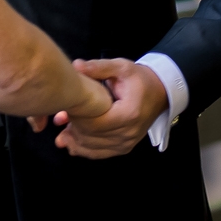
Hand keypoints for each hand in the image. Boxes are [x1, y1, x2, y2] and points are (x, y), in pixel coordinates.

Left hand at [49, 58, 168, 159]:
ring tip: (60, 135)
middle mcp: (128, 132)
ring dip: (76, 143)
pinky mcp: (125, 148)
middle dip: (73, 129)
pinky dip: (86, 150)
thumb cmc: (140, 79)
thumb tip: (75, 66)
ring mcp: (127, 143)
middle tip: (59, 119)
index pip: (95, 123)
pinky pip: (102, 153)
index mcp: (128, 113)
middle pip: (93, 137)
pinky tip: (72, 145)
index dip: (77, 117)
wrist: (160, 92)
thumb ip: (98, 67)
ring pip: (95, 149)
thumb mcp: (122, 67)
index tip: (65, 108)